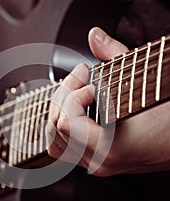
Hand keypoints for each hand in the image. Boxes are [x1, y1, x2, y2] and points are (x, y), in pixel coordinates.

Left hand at [46, 27, 169, 175]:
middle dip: (63, 97)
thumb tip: (94, 35)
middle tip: (82, 77)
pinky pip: (66, 147)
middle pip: (54, 130)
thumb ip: (115, 57)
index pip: (65, 122)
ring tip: (79, 92)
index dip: (73, 93)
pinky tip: (79, 107)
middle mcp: (99, 161)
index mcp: (110, 147)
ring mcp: (98, 165)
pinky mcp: (99, 162)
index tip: (90, 77)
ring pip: (55, 143)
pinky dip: (64, 126)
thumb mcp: (146, 81)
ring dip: (61, 112)